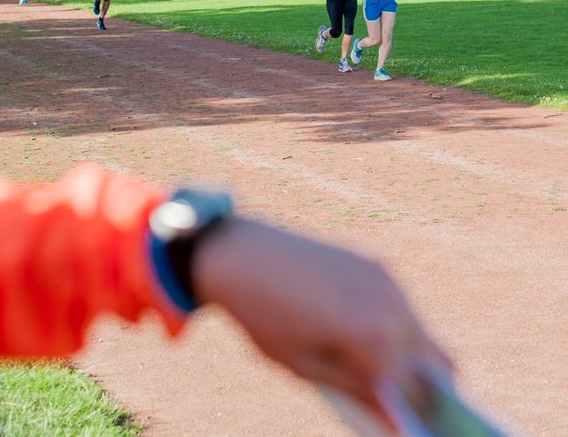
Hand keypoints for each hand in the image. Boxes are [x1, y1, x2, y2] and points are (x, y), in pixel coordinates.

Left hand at [193, 219, 451, 415]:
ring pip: (420, 330)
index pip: (413, 391)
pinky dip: (392, 323)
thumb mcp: (304, 366)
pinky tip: (357, 330)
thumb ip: (355, 393)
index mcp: (373, 335)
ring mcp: (386, 278)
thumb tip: (391, 417)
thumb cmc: (264, 315)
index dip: (408, 414)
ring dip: (408, 353)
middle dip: (421, 386)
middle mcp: (390, 303)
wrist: (239, 253)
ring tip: (371, 366)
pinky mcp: (375, 261)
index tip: (402, 425)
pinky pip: (399, 303)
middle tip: (393, 400)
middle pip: (433, 361)